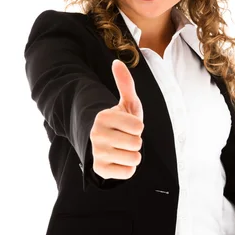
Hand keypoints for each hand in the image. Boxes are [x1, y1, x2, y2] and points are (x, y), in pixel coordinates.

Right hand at [89, 59, 143, 179]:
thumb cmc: (123, 122)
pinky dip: (128, 169)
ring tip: (124, 149)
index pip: (138, 126)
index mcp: (103, 116)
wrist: (109, 145)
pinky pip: (128, 172)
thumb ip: (125, 84)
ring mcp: (97, 153)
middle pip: (137, 143)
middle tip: (127, 139)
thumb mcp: (127, 103)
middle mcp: (96, 134)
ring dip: (134, 155)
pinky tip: (120, 161)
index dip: (138, 127)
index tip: (129, 126)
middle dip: (137, 142)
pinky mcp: (100, 170)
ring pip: (134, 158)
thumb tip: (117, 62)